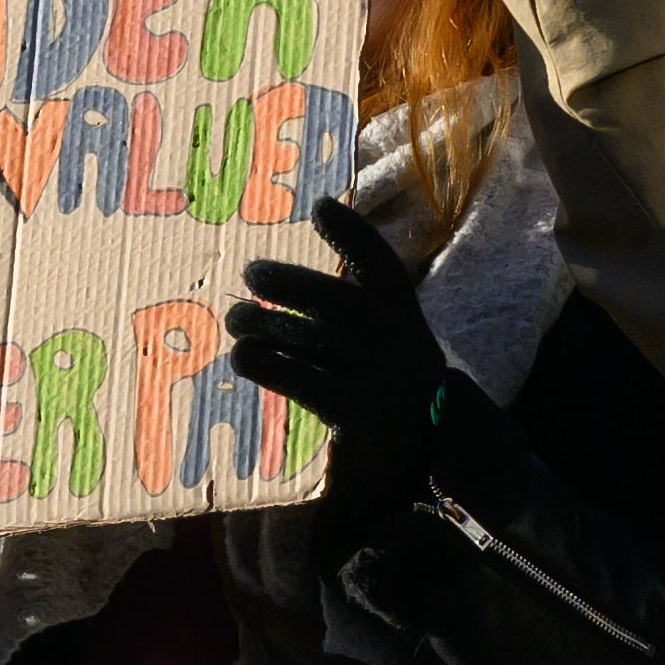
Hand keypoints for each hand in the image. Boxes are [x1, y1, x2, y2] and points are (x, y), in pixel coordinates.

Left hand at [219, 203, 473, 483]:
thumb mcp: (387, 346)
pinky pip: (305, 381)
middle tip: (252, 271)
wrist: (429, 459)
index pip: (385, 272)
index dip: (355, 236)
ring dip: (269, 323)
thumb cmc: (389, 393)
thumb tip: (283, 270)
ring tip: (235, 317)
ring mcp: (381, 383)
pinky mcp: (359, 416)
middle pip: (344, 304)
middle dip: (296, 283)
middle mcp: (399, 348)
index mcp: (407, 324)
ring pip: (318, 342)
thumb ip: (349, 311)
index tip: (321, 206)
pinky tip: (243, 356)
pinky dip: (268, 363)